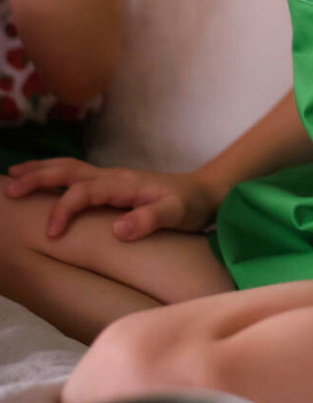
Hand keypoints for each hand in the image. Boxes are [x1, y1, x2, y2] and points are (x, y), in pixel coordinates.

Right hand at [4, 158, 218, 239]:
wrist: (203, 192)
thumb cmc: (189, 206)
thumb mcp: (176, 215)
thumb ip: (150, 220)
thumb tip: (118, 230)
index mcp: (123, 184)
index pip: (84, 191)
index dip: (65, 209)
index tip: (52, 233)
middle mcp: (113, 177)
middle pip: (69, 171)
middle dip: (39, 177)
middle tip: (10, 190)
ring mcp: (111, 179)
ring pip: (70, 169)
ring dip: (41, 170)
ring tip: (13, 176)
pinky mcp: (111, 186)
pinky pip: (75, 176)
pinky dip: (53, 174)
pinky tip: (42, 182)